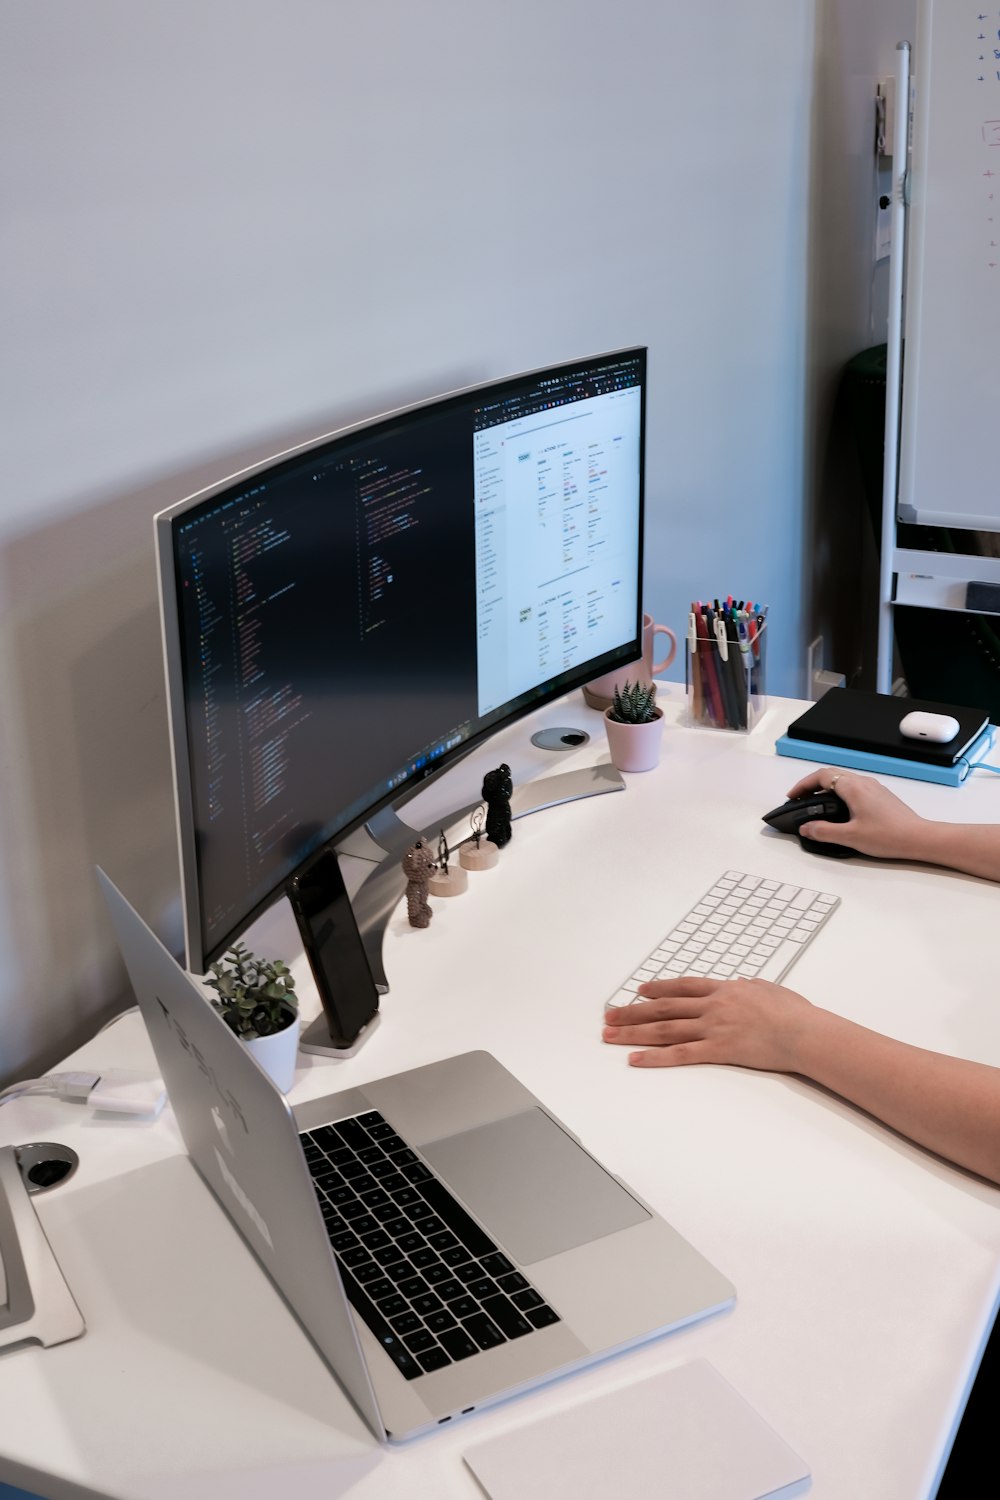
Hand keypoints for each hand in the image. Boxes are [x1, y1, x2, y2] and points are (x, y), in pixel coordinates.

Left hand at [602, 976, 815, 1069]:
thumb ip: (751, 986)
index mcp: (724, 989)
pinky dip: (654, 1057)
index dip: (658, 988)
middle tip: (609, 1016)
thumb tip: (743, 983)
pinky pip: (679, 1054)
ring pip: (664, 1029)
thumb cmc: (794, 1012)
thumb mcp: (770, 989)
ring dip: (633, 1032)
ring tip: (609, 1035)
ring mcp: (712, 1027)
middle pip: (664, 1008)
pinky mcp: (717, 1050)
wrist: (803, 1031)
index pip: (683, 987)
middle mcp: (712, 1005)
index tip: (640, 990)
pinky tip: (635, 1059)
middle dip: (632, 1011)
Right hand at [784, 768, 923, 858]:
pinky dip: (839, 794)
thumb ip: (824, 831)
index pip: (821, 776)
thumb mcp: (850, 837)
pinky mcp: (880, 797)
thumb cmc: (889, 835)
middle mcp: (863, 783)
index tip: (793, 796)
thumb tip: (806, 828)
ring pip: (843, 781)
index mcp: (853, 787)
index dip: (803, 785)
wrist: (918, 838)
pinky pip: (854, 788)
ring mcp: (874, 788)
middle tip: (800, 800)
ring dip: (826, 789)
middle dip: (812, 786)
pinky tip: (839, 811)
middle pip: (831, 775)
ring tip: (816, 805)